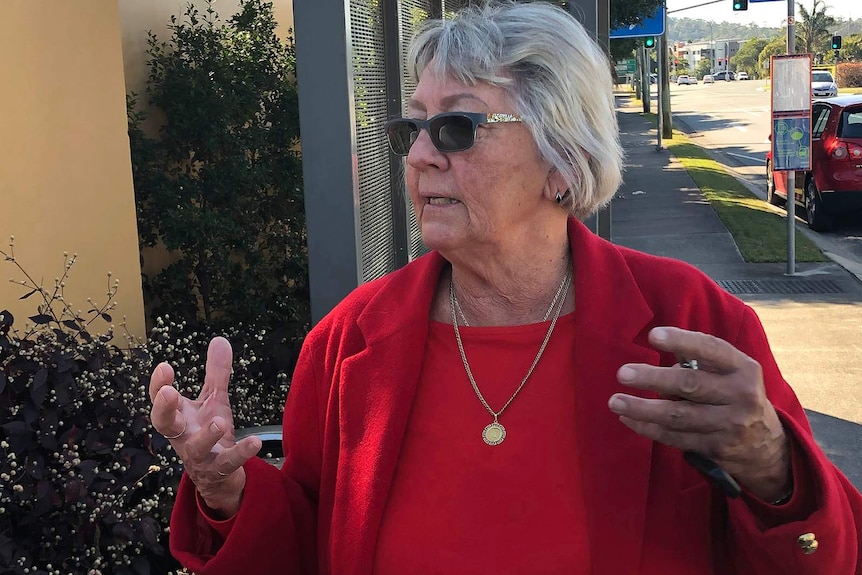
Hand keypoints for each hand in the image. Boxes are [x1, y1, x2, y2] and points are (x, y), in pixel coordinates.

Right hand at [149, 336, 261, 516]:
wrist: (219, 475)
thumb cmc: (210, 431)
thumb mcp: (213, 400)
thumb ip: (216, 373)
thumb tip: (219, 339)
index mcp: (178, 417)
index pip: (160, 400)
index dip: (158, 384)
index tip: (165, 366)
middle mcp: (183, 436)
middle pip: (164, 424)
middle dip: (164, 409)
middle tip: (169, 393)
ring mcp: (200, 455)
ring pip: (196, 448)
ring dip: (206, 436)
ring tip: (218, 422)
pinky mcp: (219, 470)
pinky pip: (228, 462)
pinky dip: (241, 453)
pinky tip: (255, 442)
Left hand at [608, 326, 790, 501]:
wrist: (766, 446)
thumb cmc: (736, 396)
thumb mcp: (732, 373)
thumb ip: (701, 360)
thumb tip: (658, 346)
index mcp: (744, 368)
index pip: (712, 350)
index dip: (682, 341)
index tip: (653, 336)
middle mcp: (741, 395)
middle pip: (690, 385)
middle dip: (652, 379)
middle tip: (622, 373)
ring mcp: (729, 425)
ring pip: (678, 416)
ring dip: (642, 408)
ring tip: (615, 401)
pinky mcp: (716, 448)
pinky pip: (674, 438)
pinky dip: (647, 428)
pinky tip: (628, 418)